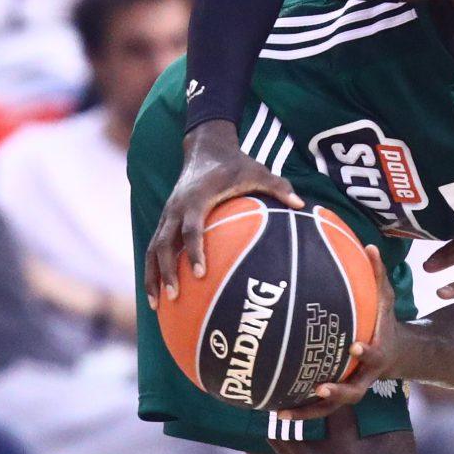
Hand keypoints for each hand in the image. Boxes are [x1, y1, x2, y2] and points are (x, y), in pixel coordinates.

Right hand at [146, 120, 301, 308]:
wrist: (204, 147)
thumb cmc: (235, 164)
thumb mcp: (258, 171)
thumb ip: (278, 187)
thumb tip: (301, 204)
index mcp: (196, 198)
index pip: (192, 228)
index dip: (194, 251)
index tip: (200, 273)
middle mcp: (176, 208)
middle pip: (163, 243)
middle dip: (167, 270)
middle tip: (175, 295)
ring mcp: (167, 215)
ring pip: (152, 249)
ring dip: (152, 276)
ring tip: (155, 305)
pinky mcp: (165, 221)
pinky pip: (154, 248)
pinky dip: (153, 270)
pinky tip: (158, 295)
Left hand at [275, 256, 404, 421]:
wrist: (395, 353)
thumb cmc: (385, 322)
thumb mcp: (386, 299)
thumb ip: (377, 275)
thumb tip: (369, 244)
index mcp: (377, 354)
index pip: (373, 354)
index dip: (365, 353)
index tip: (353, 347)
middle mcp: (365, 377)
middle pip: (354, 391)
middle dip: (337, 391)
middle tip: (319, 386)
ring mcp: (351, 388)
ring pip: (331, 406)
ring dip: (309, 411)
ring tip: (283, 413)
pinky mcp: (337, 394)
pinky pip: (318, 406)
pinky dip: (299, 409)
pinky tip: (274, 409)